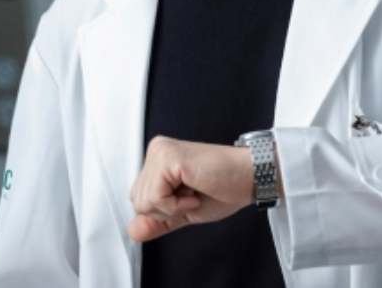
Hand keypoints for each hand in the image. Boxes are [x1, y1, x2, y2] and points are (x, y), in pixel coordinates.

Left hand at [128, 136, 253, 242]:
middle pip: (138, 201)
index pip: (139, 199)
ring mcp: (160, 152)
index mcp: (157, 160)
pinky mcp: (168, 158)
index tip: (189, 198)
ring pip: (144, 201)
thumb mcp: (184, 211)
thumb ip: (158, 220)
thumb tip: (133, 231)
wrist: (249, 178)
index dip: (165, 210)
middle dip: (167, 210)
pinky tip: (195, 191)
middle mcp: (156, 151)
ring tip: (194, 191)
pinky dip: (176, 205)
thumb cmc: (224, 188)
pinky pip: (155, 198)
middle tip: (193, 195)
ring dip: (173, 207)